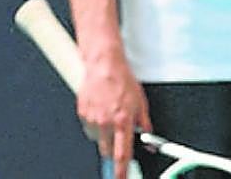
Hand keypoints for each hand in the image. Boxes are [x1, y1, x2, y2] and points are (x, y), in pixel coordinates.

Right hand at [78, 54, 151, 178]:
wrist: (103, 64)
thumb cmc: (121, 79)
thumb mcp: (141, 103)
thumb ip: (145, 125)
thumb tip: (149, 139)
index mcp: (123, 122)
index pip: (122, 154)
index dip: (121, 171)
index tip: (120, 178)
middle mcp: (106, 122)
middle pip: (107, 150)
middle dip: (113, 148)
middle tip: (117, 135)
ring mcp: (92, 117)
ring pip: (96, 138)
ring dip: (103, 134)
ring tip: (108, 116)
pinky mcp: (81, 111)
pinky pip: (88, 125)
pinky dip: (94, 122)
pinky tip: (99, 109)